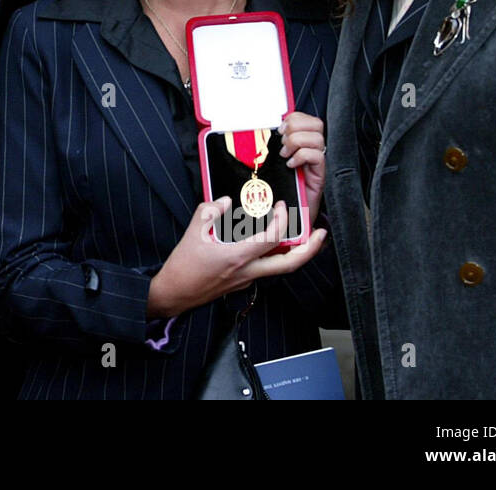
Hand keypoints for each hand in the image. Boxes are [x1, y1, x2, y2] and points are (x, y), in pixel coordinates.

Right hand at [146, 196, 327, 318]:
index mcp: (237, 257)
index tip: (280, 206)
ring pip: (280, 268)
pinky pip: (265, 269)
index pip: (272, 239)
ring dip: (295, 253)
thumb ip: (210, 211)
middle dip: (310, 249)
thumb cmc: (182, 266)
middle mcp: (248, 271)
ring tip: (304, 238)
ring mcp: (247, 280)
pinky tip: (270, 244)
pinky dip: (274, 256)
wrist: (174, 294)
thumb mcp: (193, 232)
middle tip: (321, 233)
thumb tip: (226, 201)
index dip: (281, 220)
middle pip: (290, 264)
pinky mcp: (242, 283)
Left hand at [279, 110, 325, 223]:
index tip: (280, 128)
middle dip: (296, 127)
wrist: (290, 214)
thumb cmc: (279, 189)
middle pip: (316, 123)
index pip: (306, 119)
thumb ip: (271, 147)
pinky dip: (301, 156)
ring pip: (317, 137)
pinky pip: (317, 155)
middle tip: (283, 142)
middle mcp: (312, 150)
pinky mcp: (319, 174)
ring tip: (286, 155)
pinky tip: (291, 165)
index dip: (294, 118)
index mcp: (301, 143)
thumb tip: (259, 132)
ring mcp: (317, 162)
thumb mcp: (272, 163)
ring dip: (297, 142)